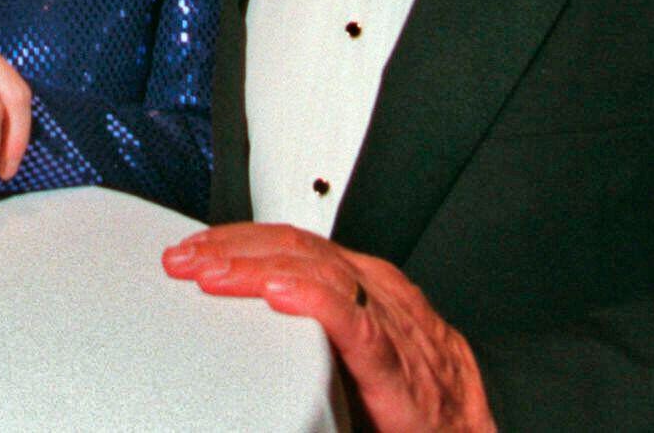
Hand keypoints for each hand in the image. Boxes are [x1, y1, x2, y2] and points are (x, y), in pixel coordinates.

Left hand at [163, 224, 494, 431]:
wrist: (472, 432)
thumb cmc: (413, 396)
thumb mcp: (350, 348)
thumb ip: (305, 330)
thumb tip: (238, 334)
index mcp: (363, 283)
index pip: (292, 242)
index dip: (239, 239)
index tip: (192, 248)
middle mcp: (375, 289)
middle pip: (295, 247)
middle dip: (233, 247)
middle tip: (182, 257)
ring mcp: (388, 318)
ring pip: (317, 270)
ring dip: (255, 267)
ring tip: (211, 272)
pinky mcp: (395, 361)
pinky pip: (351, 318)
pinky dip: (310, 298)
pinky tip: (276, 293)